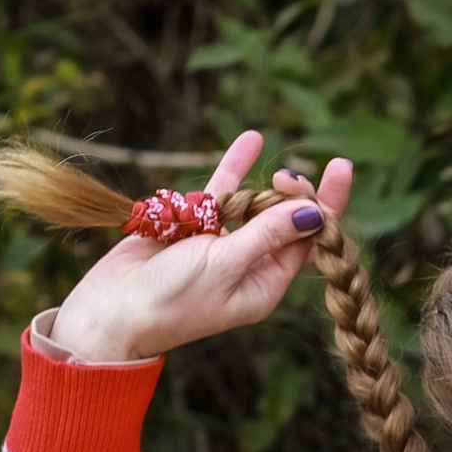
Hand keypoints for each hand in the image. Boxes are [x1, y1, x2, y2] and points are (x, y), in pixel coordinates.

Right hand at [45, 132, 355, 362]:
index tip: (340, 168)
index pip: (310, 242)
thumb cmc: (171, 299)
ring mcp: (221, 243)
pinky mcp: (193, 225)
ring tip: (275, 169)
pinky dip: (235, 167)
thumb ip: (267, 235)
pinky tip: (254, 139)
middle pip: (285, 220)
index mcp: (266, 285)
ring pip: (253, 204)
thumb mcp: (225, 266)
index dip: (326, 206)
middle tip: (288, 178)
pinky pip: (221, 193)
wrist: (111, 312)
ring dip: (264, 183)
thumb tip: (315, 212)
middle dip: (293, 194)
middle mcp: (249, 264)